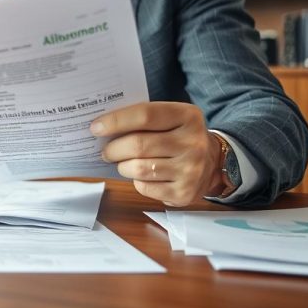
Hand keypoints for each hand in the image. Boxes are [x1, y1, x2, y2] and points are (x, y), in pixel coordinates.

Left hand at [92, 102, 223, 206]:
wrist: (212, 163)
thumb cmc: (178, 136)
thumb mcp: (170, 118)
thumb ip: (142, 118)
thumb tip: (102, 127)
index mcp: (187, 116)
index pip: (145, 115)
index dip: (116, 121)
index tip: (96, 127)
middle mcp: (193, 142)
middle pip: (138, 145)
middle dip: (113, 148)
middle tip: (105, 150)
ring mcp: (191, 170)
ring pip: (138, 168)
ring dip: (122, 166)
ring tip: (121, 162)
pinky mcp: (184, 193)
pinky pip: (144, 187)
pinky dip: (135, 181)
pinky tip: (140, 175)